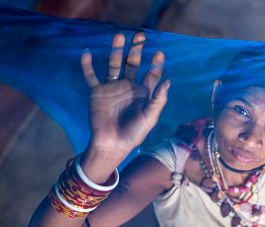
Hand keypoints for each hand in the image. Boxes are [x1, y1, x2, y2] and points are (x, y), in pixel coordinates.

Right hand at [81, 32, 170, 155]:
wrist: (112, 144)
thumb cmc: (133, 134)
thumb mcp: (149, 118)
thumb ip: (158, 100)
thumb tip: (168, 81)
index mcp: (143, 94)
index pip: (151, 75)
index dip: (156, 64)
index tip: (159, 53)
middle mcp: (128, 88)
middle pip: (132, 64)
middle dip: (136, 50)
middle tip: (140, 35)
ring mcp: (112, 88)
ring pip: (114, 64)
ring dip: (116, 50)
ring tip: (119, 36)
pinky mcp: (97, 92)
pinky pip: (91, 76)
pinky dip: (88, 65)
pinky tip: (87, 53)